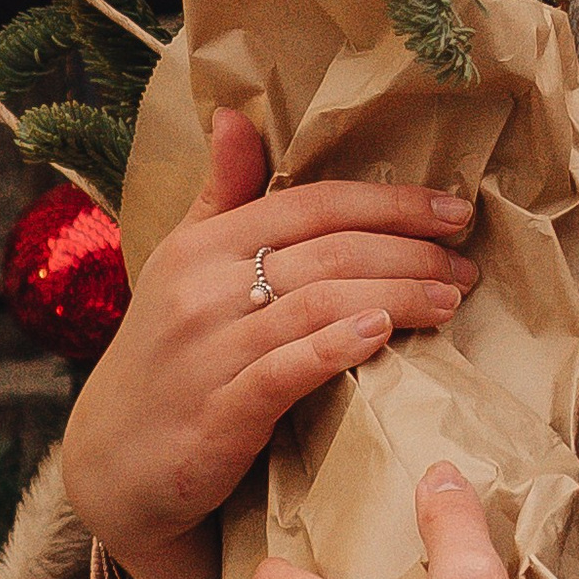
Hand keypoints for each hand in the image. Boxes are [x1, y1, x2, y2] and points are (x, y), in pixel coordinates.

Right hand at [61, 110, 478, 578]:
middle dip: (411, 253)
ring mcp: (208, 353)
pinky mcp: (217, 416)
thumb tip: (234, 114)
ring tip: (450, 302)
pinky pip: (285, 371)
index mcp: (202, 247)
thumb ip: (222, 196)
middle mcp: (202, 291)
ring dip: (398, 297)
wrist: (112, 465)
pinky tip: (382, 334)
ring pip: (319, 304)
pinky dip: (336, 347)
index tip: (453, 210)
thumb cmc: (164, 356)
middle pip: (330, 251)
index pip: (311, 203)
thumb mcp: (182, 267)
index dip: (389, 202)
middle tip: (466, 266)